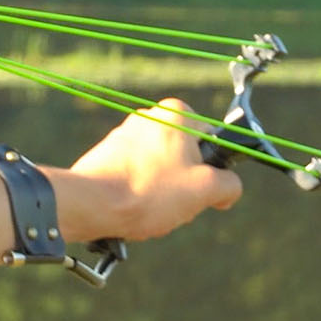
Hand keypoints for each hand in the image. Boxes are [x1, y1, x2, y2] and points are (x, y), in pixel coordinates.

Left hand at [68, 98, 242, 241]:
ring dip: (162, 192)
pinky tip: (133, 207)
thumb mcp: (205, 190)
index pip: (212, 140)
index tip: (203, 189)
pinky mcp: (107, 154)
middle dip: (185, 184)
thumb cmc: (149, 192)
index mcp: (176, 113)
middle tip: (176, 202)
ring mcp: (125, 134)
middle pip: (185, 156)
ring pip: (161, 169)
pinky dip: (140, 193)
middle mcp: (149, 116)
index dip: (213, 170)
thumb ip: (229, 184)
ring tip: (150, 207)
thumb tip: (229, 188)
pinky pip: (137, 175)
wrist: (92, 204)